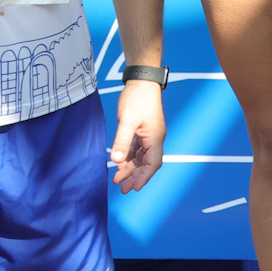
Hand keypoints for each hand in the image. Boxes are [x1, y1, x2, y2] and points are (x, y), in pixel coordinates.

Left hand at [107, 77, 165, 191]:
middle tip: (122, 189)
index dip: (144, 177)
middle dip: (135, 177)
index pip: (152, 163)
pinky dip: (129, 158)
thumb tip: (116, 160)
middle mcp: (155, 138)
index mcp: (155, 137)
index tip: (134, 188)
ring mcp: (149, 135)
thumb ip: (122, 141)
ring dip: (130, 169)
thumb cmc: (137, 98)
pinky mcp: (143, 131)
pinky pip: (137, 150)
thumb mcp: (127, 120)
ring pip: (141, 158)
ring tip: (118, 180)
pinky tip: (119, 163)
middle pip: (147, 163)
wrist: (142, 81)